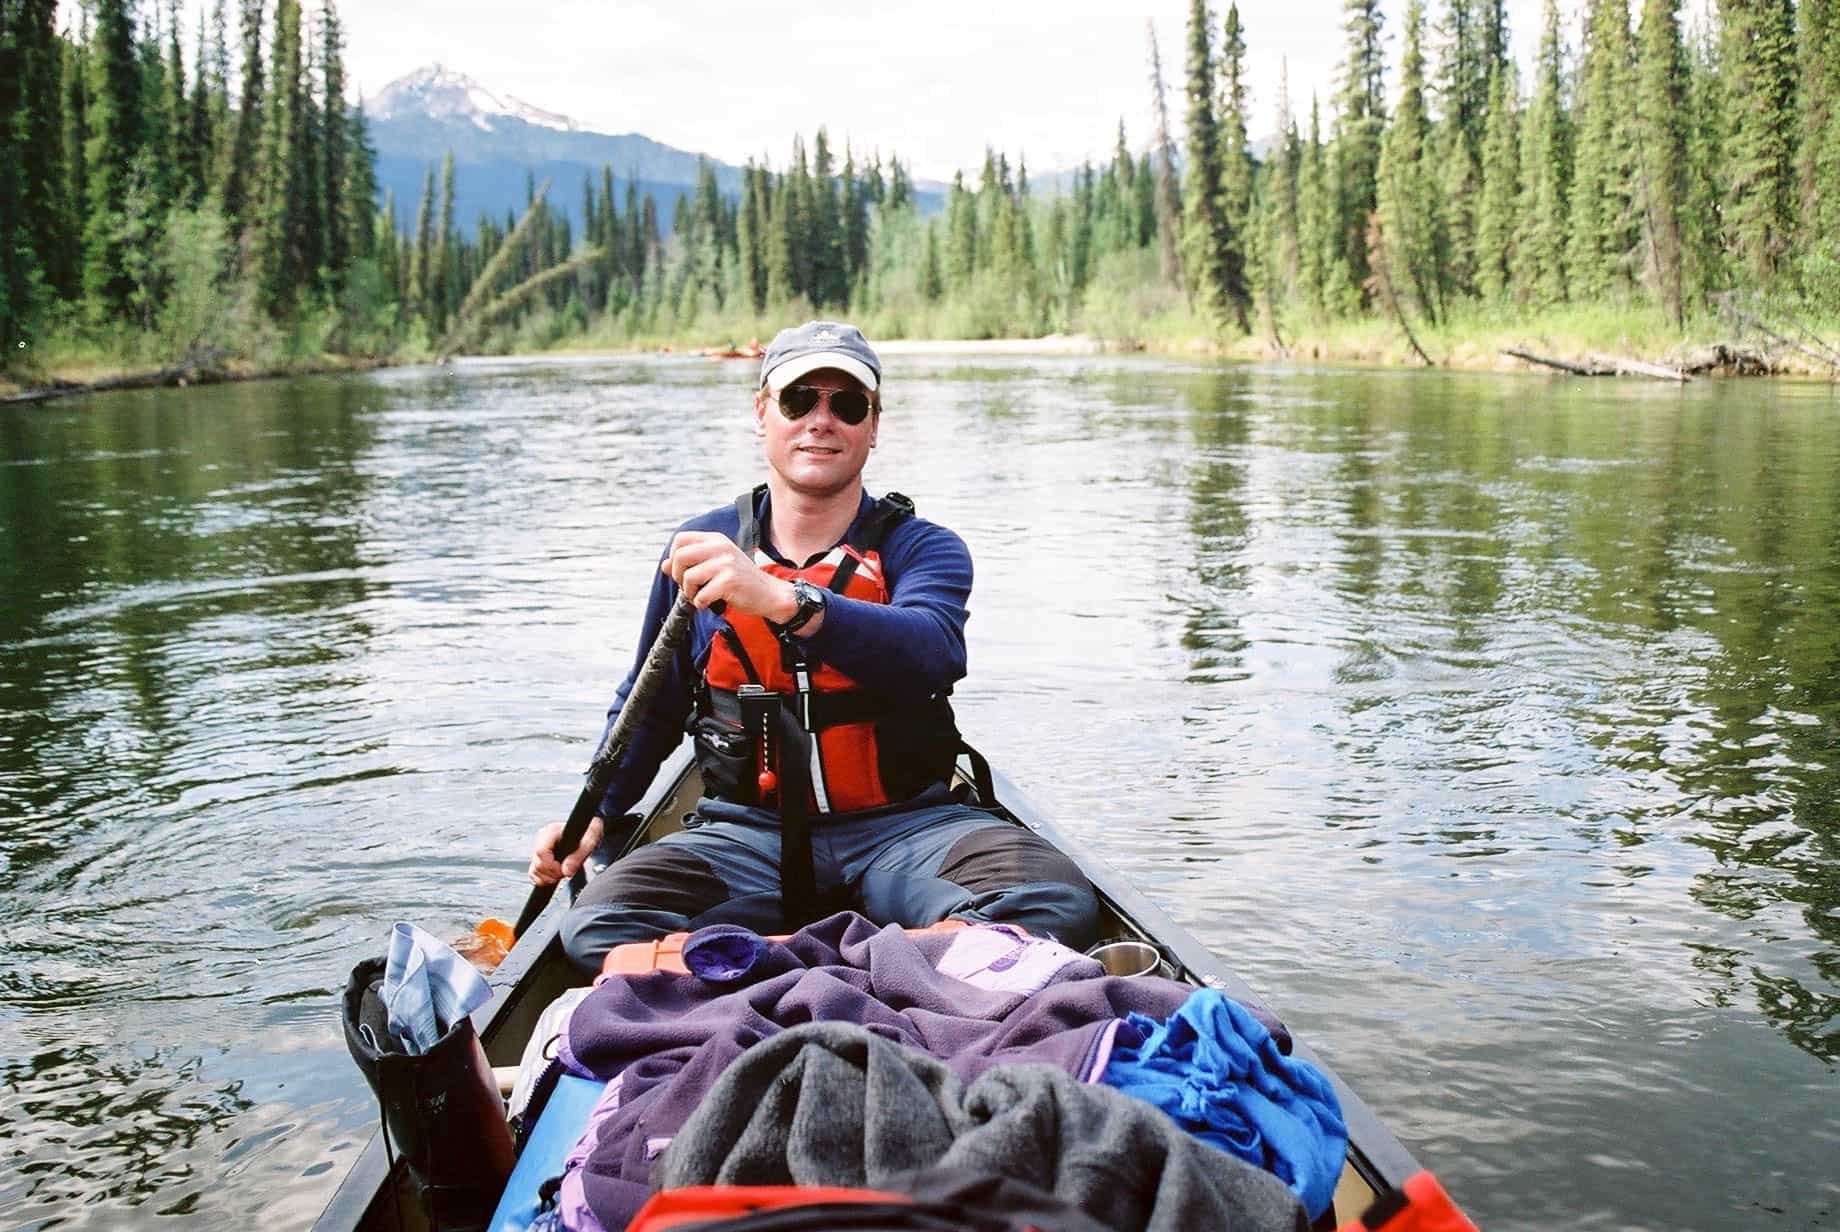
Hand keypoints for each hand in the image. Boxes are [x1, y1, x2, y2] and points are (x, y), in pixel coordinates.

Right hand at [528, 816, 604, 885]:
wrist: (587, 832)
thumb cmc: (587, 834)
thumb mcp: (588, 843)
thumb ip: (577, 857)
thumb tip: (566, 871)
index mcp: (550, 832)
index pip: (541, 852)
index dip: (552, 865)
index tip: (563, 868)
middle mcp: (542, 839)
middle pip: (538, 864)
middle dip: (553, 873)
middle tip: (566, 871)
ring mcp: (540, 848)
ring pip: (534, 870)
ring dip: (549, 877)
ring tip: (562, 872)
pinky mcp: (540, 857)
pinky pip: (534, 873)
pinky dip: (543, 879)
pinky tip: (555, 875)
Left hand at [661, 531, 796, 621]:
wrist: (770, 594)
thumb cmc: (741, 580)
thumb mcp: (717, 565)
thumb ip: (691, 563)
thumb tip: (664, 565)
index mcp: (716, 539)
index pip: (680, 539)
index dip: (674, 557)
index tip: (683, 571)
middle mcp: (721, 547)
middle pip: (680, 556)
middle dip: (678, 576)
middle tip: (689, 587)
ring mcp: (726, 563)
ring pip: (689, 577)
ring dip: (689, 592)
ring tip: (700, 596)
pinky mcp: (730, 581)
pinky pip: (701, 595)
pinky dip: (701, 603)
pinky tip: (710, 603)